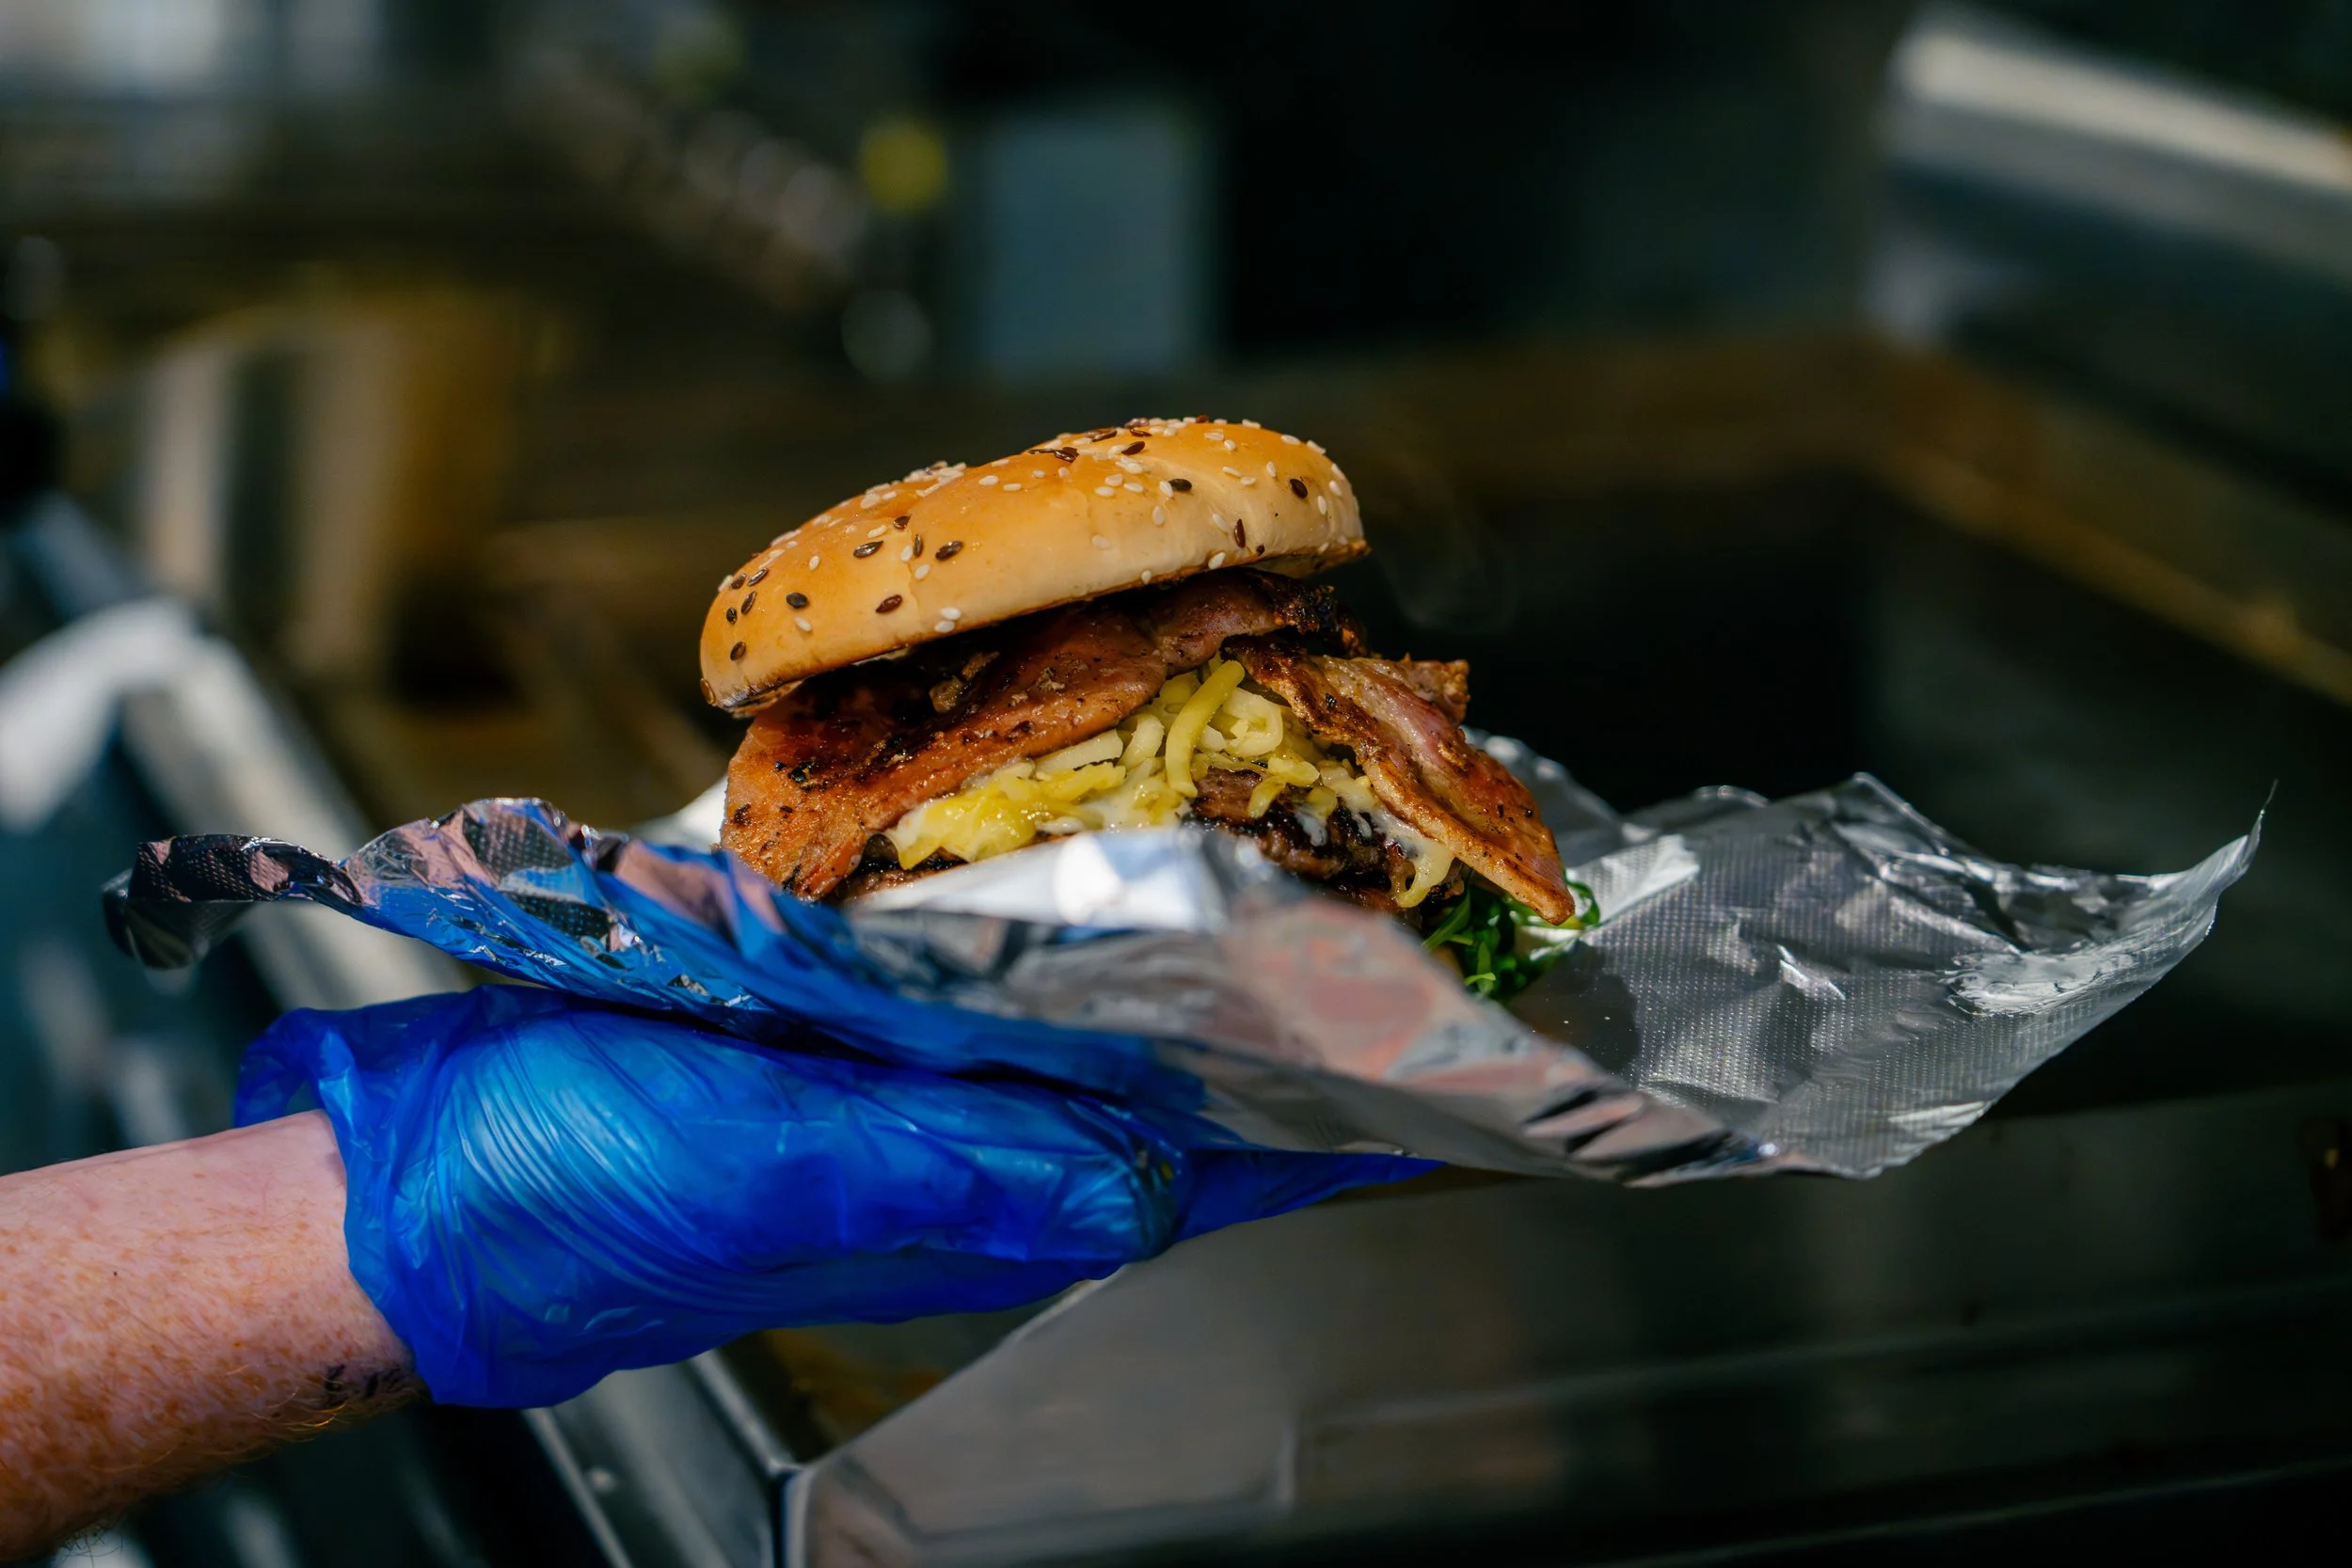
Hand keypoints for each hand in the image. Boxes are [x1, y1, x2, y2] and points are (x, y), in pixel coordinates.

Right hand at [237, 985, 1426, 1406]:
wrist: (406, 1177)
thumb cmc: (569, 1193)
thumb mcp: (770, 1171)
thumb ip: (954, 1170)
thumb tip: (1140, 1190)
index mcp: (973, 1208)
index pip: (1211, 1174)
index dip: (1340, 1119)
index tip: (1462, 1060)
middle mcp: (960, 1153)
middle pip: (1177, 1097)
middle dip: (1292, 1021)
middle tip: (1396, 918)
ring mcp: (897, 1090)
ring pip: (1091, 1032)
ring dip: (1191, 965)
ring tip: (1286, 870)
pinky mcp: (823, 1030)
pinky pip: (979, 978)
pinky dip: (1049, 923)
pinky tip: (1076, 860)